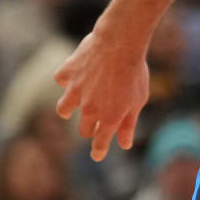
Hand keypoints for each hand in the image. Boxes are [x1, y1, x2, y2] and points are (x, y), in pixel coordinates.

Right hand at [54, 29, 150, 160]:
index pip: (100, 142)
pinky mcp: (67, 74)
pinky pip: (61, 80)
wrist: (120, 43)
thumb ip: (129, 124)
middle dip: (88, 128)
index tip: (97, 156)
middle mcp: (89, 108)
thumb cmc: (135, 72)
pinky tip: (76, 72)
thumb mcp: (138, 100)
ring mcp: (75, 92)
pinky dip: (68, 78)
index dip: (99, 150)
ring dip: (68, 109)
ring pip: (63, 109)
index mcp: (109, 117)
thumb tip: (124, 144)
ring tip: (74, 104)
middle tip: (94, 122)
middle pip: (83, 129)